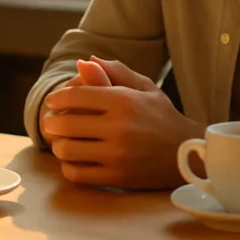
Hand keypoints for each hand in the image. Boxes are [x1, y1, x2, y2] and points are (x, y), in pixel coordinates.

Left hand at [42, 57, 204, 190]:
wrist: (189, 154)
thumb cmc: (163, 116)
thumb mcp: (145, 87)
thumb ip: (115, 71)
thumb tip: (84, 61)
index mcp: (124, 100)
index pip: (76, 96)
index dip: (57, 98)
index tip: (52, 101)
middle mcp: (119, 127)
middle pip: (66, 123)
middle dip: (52, 122)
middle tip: (50, 122)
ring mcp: (117, 155)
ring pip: (67, 150)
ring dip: (58, 145)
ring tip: (60, 141)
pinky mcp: (117, 178)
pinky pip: (77, 174)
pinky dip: (68, 167)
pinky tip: (72, 160)